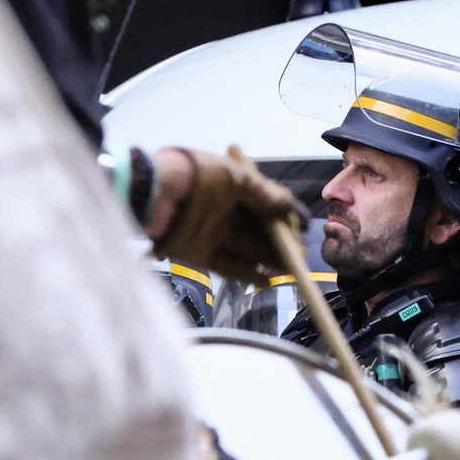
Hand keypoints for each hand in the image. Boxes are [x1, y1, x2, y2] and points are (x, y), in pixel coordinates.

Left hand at [147, 147, 304, 283]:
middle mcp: (223, 210)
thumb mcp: (236, 178)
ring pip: (247, 249)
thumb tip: (290, 207)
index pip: (266, 203)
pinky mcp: (198, 254)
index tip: (306, 228)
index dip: (287, 215)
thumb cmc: (197, 177)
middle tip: (301, 255)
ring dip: (269, 260)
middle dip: (282, 242)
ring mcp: (210, 233)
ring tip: (290, 269)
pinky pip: (228, 266)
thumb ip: (265, 194)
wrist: (154, 193)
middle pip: (258, 229)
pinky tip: (268, 281)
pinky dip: (247, 275)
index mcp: (232, 186)